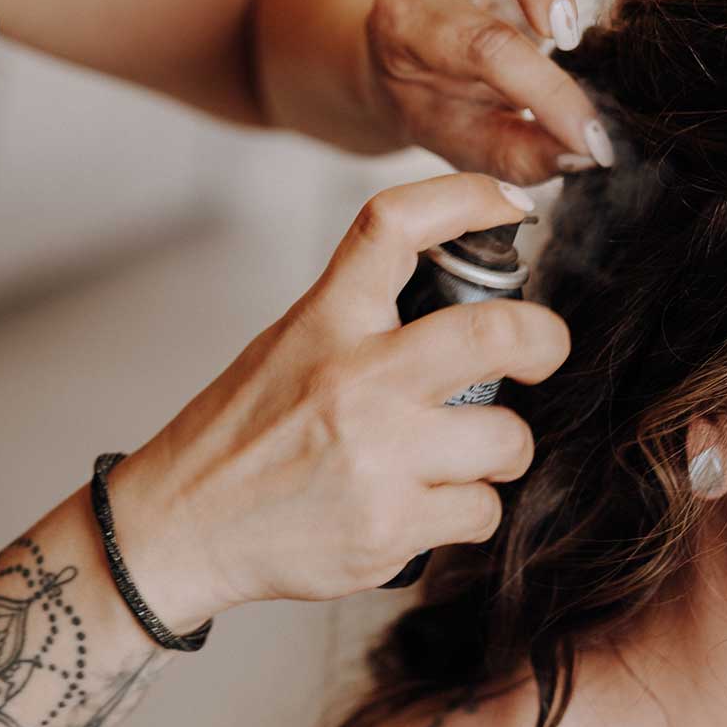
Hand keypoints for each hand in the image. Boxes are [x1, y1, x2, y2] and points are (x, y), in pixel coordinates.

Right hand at [111, 173, 571, 623]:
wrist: (181, 528)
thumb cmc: (241, 435)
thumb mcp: (290, 343)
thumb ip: (366, 318)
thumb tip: (467, 301)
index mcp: (327, 321)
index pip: (396, 225)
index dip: (468, 197)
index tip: (511, 204)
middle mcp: (355, 381)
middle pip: (495, 335)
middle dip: (544, 341)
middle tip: (545, 350)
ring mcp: (376, 457)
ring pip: (505, 439)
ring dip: (501, 450)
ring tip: (462, 456)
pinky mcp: (390, 529)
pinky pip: (482, 510)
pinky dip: (469, 510)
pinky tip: (426, 507)